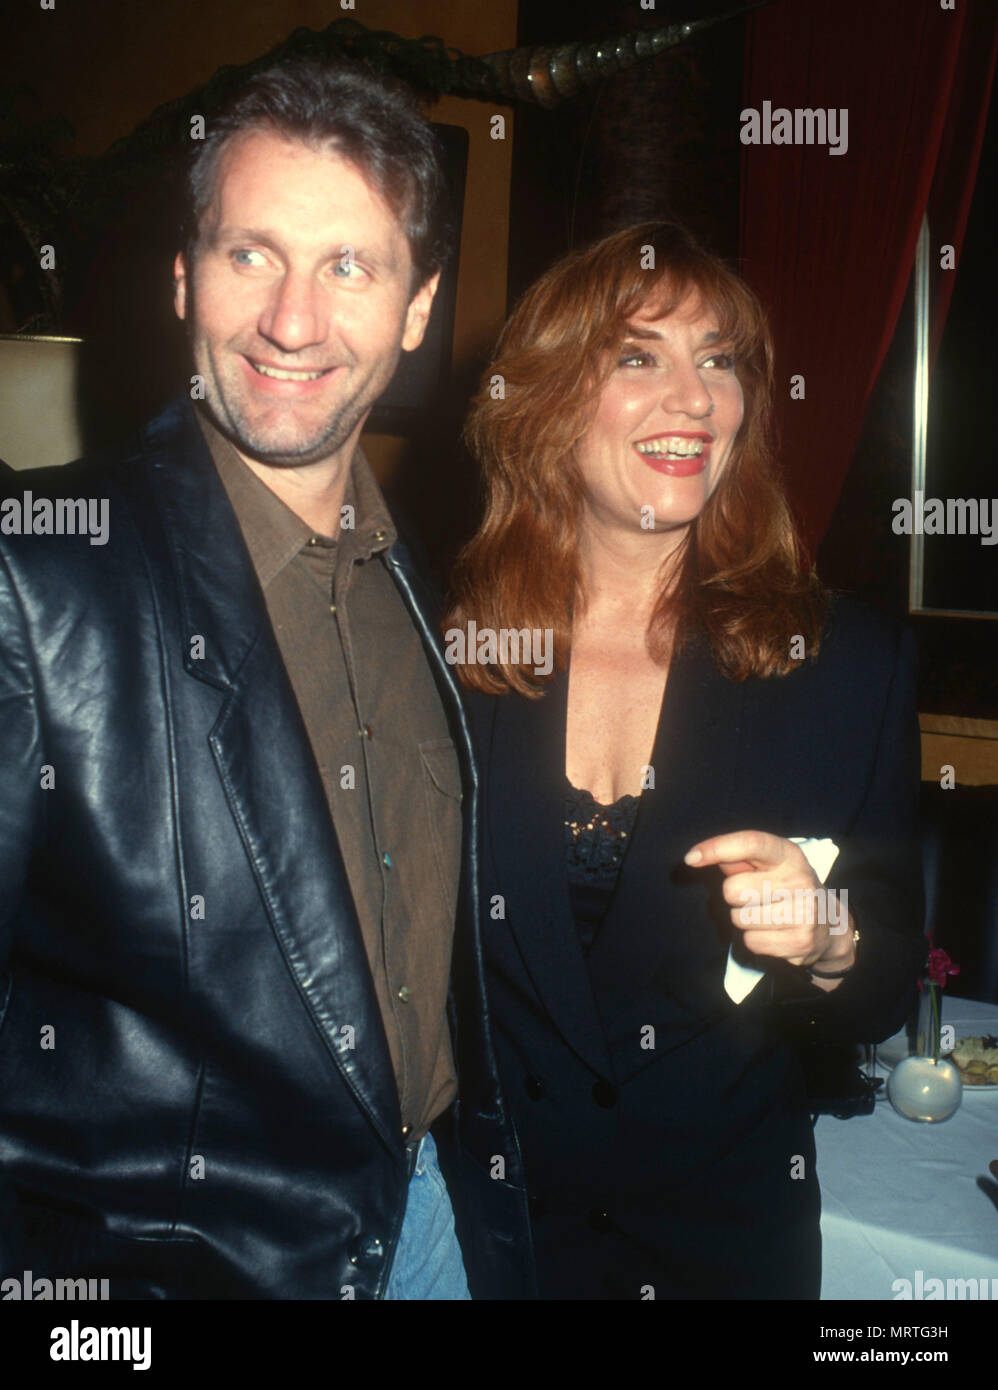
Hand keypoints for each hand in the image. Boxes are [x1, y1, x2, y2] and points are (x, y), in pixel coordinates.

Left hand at [684, 830, 853, 971]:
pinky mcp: (799, 943)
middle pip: (732, 890)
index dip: (717, 848)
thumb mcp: (770, 865)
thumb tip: (699, 856)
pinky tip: (774, 932)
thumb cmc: (787, 887)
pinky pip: (750, 941)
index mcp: (790, 855)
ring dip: (744, 919)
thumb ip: (738, 858)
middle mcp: (800, 881)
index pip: (751, 843)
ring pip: (739, 919)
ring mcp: (803, 914)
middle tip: (756, 896)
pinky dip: (755, 939)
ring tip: (767, 914)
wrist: (831, 925)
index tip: (691, 858)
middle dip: (735, 896)